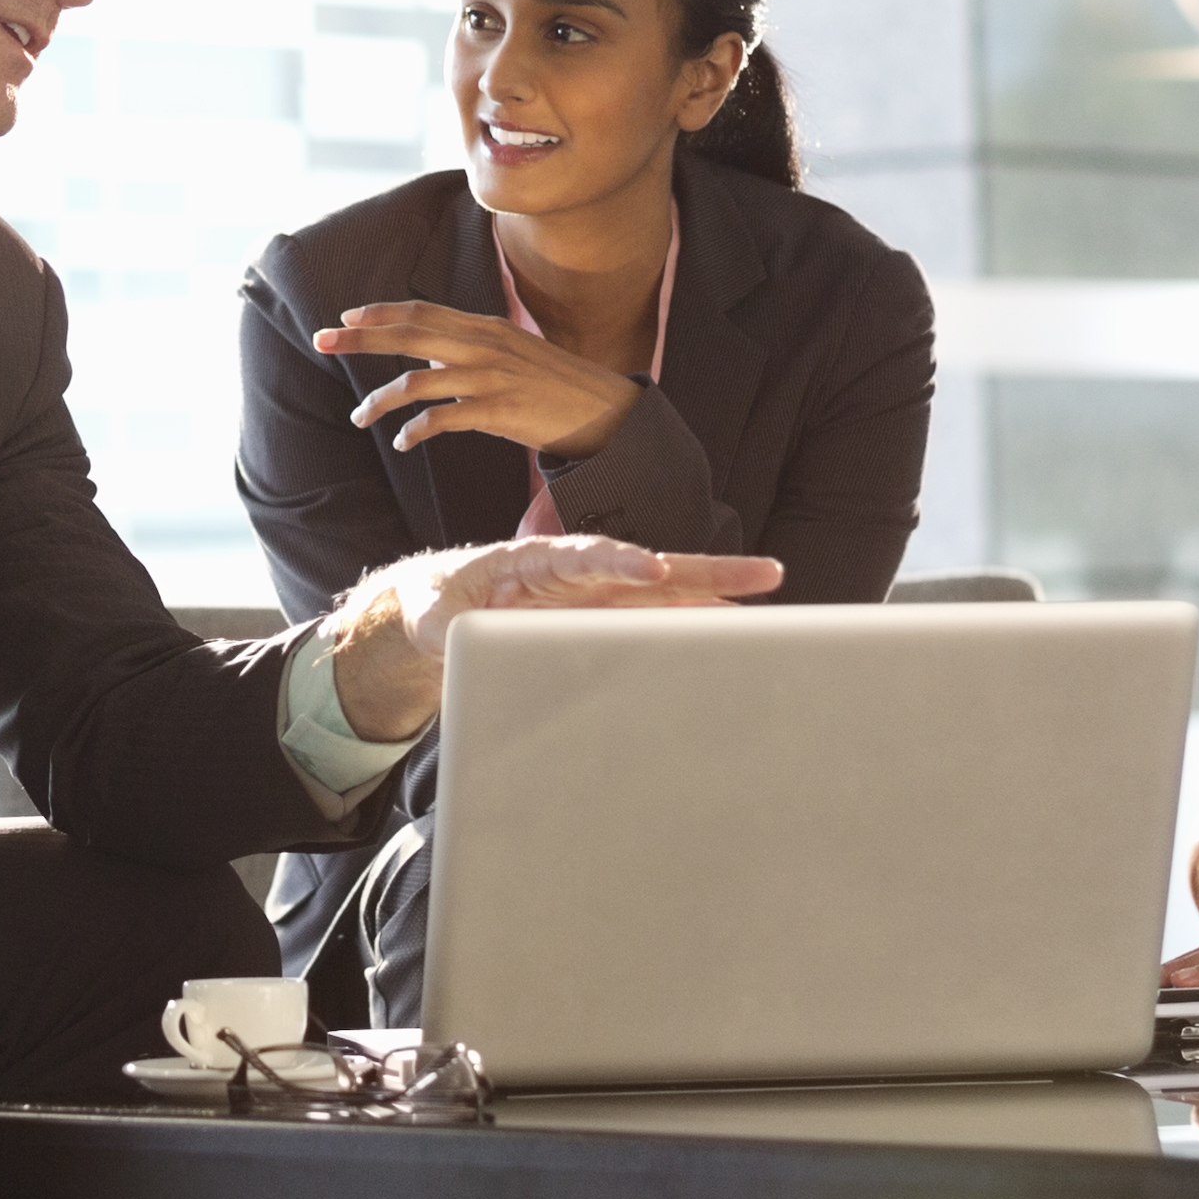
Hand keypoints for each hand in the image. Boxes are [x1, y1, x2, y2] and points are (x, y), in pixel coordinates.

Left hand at [310, 300, 645, 460]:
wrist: (606, 412)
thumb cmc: (556, 386)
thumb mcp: (514, 352)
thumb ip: (472, 347)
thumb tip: (429, 354)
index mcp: (485, 327)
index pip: (422, 312)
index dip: (380, 313)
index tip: (344, 317)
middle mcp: (484, 345)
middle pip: (409, 334)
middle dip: (360, 338)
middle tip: (321, 341)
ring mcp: (490, 378)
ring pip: (417, 382)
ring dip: (380, 401)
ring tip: (358, 417)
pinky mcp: (498, 412)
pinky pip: (442, 420)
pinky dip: (416, 431)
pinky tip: (403, 442)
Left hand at [319, 533, 784, 746]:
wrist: (443, 611)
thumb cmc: (439, 606)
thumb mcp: (430, 616)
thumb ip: (439, 627)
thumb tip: (451, 641)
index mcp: (535, 562)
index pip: (586, 557)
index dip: (618, 562)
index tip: (649, 569)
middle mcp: (579, 574)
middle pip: (648, 567)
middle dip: (703, 570)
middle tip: (761, 573)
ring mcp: (598, 598)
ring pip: (665, 595)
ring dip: (715, 598)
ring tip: (768, 593)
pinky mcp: (604, 621)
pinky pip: (655, 622)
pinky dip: (693, 626)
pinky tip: (733, 632)